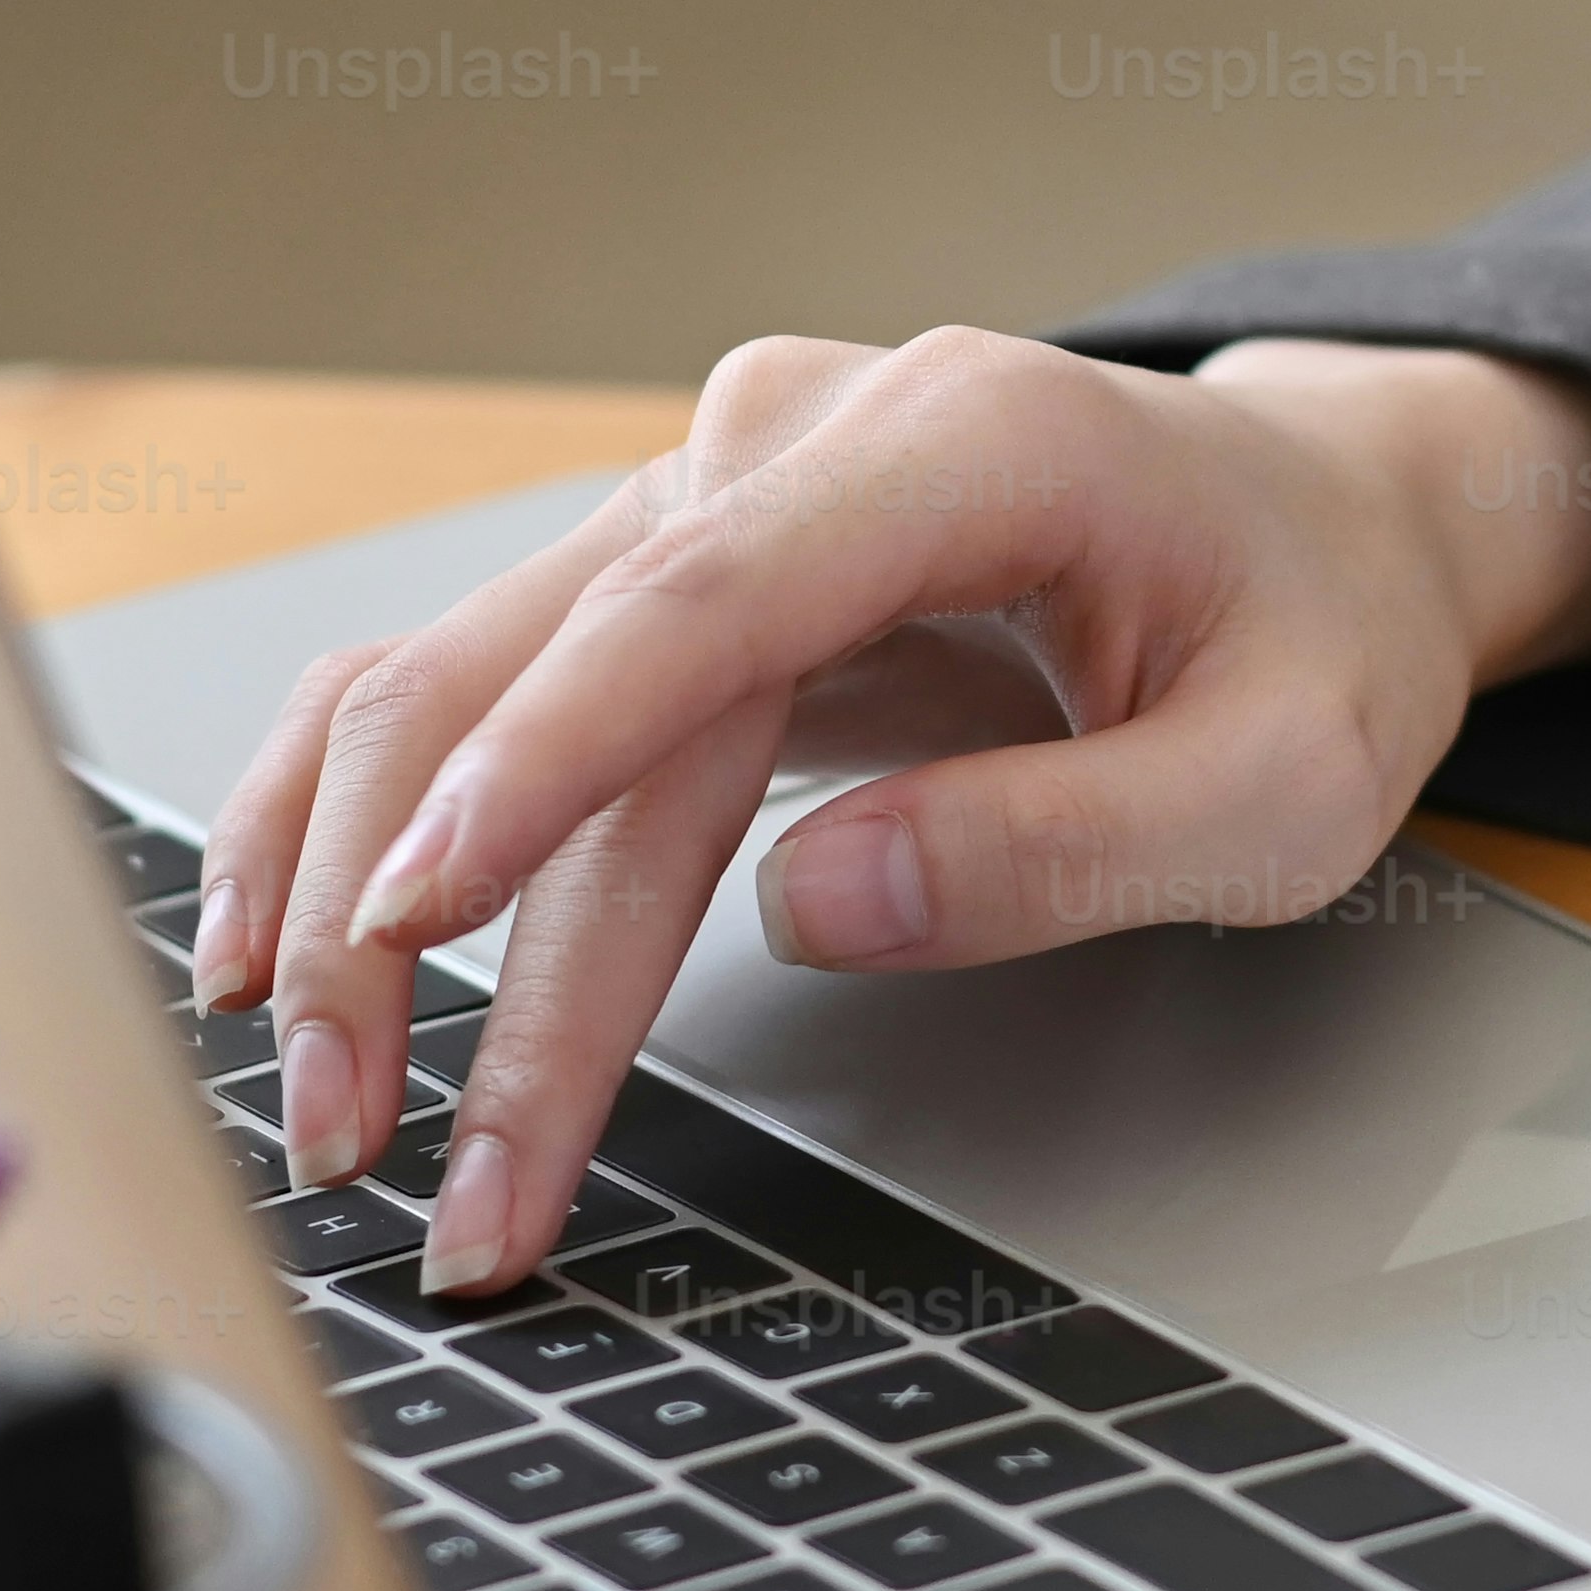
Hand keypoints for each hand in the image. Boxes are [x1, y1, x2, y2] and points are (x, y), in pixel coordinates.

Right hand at [189, 332, 1590, 1288]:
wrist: (1315, 522)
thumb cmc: (1312, 638)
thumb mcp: (1287, 781)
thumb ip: (1066, 840)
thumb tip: (819, 903)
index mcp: (963, 445)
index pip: (704, 603)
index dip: (548, 757)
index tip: (425, 909)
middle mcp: (791, 437)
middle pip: (552, 677)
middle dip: (437, 931)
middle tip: (391, 1153)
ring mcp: (702, 489)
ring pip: (452, 673)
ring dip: (352, 886)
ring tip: (325, 1102)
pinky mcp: (654, 567)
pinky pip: (458, 676)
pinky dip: (345, 808)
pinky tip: (276, 939)